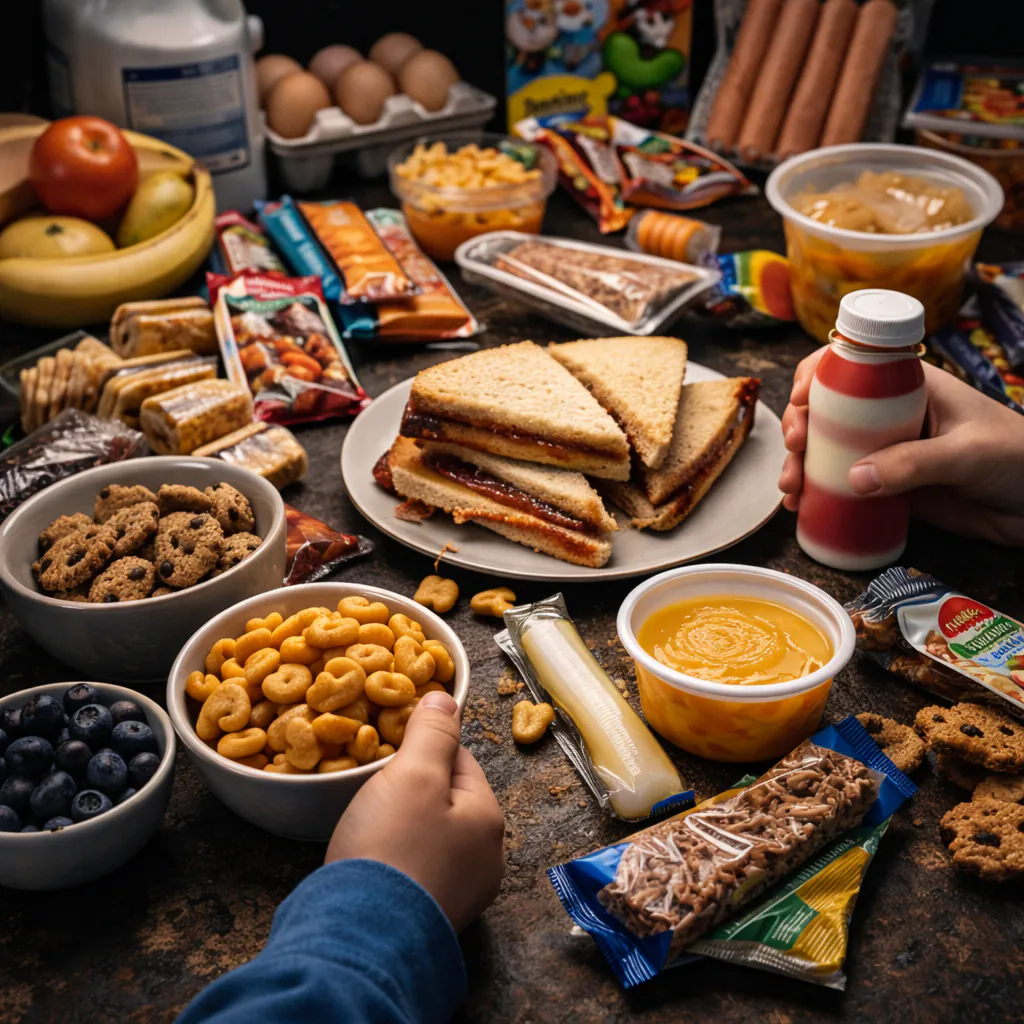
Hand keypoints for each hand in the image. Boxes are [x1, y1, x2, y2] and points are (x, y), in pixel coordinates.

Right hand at [326, 691, 504, 931]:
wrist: (361, 940)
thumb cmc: (391, 847)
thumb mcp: (413, 773)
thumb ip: (433, 731)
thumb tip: (446, 695)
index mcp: (489, 819)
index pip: (461, 760)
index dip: (424, 746)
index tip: (391, 746)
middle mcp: (487, 859)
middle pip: (449, 800)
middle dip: (415, 787)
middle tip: (375, 784)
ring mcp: (462, 894)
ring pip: (435, 835)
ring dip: (406, 822)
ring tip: (371, 819)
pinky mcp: (432, 918)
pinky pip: (420, 869)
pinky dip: (400, 857)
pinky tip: (375, 858)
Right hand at [779, 347, 1023, 545]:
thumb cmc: (1019, 459)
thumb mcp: (968, 452)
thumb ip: (915, 463)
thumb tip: (853, 479)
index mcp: (911, 388)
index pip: (853, 367)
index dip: (817, 375)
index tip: (800, 399)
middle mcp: (891, 417)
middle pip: (828, 412)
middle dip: (800, 426)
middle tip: (795, 448)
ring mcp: (888, 454)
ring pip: (828, 452)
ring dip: (800, 466)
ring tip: (791, 488)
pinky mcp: (890, 491)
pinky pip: (842, 489)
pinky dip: (816, 496)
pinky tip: (800, 507)